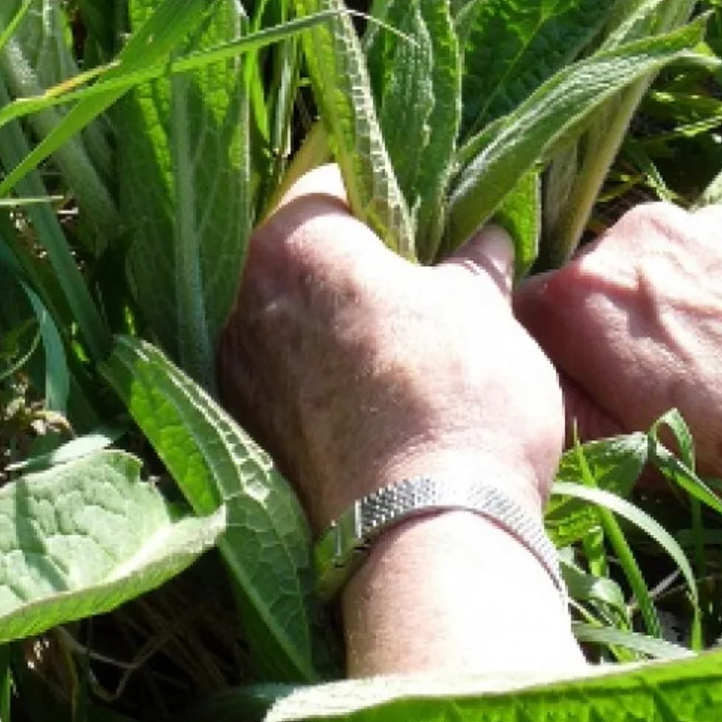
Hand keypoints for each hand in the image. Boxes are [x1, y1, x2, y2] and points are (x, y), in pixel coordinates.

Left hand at [221, 166, 579, 677]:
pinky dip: (326, 379)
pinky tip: (383, 400)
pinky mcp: (248, 441)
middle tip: (426, 280)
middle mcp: (239, 302)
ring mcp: (237, 377)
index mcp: (290, 243)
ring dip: (340, 322)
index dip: (389, 192)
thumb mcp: (484, 303)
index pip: (333, 181)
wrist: (426, 540)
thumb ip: (473, 256)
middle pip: (302, 254)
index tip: (430, 217)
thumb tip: (483, 236)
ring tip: (410, 346)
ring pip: (293, 320)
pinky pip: (289, 382)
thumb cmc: (458, 396)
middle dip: (359, 260)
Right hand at [516, 199, 721, 555]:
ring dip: (682, 315)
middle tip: (673, 405)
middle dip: (619, 339)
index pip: (527, 326)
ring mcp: (711, 217)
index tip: (597, 414)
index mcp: (586, 296)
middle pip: (597, 290)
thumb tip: (541, 399)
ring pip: (667, 271)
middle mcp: (637, 234)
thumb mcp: (657, 464)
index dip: (556, 374)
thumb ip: (577, 420)